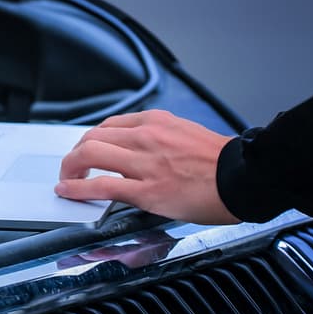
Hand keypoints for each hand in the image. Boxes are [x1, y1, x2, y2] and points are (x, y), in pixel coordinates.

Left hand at [55, 109, 239, 224]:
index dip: (92, 140)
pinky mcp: (147, 190)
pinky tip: (68, 191)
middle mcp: (146, 136)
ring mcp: (145, 163)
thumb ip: (160, 138)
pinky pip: (101, 185)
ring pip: (90, 154)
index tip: (87, 151)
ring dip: (71, 167)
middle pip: (93, 136)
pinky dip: (78, 188)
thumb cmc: (223, 162)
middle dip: (76, 153)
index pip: (110, 125)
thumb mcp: (186, 133)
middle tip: (71, 166)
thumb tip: (142, 150)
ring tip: (66, 179)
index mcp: (156, 121)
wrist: (246, 177)